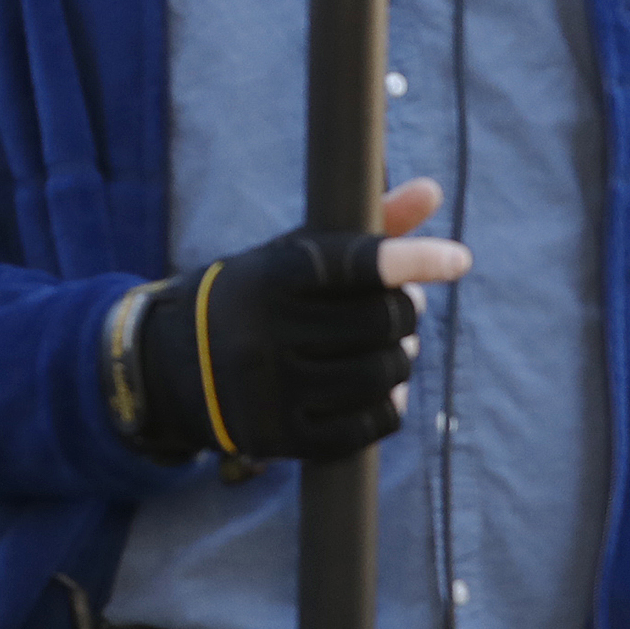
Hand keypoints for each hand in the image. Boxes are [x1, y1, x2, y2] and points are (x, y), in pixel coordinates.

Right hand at [125, 177, 469, 462]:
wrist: (171, 367)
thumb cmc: (253, 299)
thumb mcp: (291, 256)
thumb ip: (364, 228)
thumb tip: (433, 191)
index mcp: (269, 278)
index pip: (358, 264)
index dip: (415, 260)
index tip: (458, 260)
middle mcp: (266, 334)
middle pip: (382, 323)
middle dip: (404, 315)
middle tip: (402, 309)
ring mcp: (272, 390)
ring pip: (381, 375)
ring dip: (402, 360)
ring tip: (394, 349)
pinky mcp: (280, 437)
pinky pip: (367, 425)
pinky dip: (389, 405)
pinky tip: (384, 389)